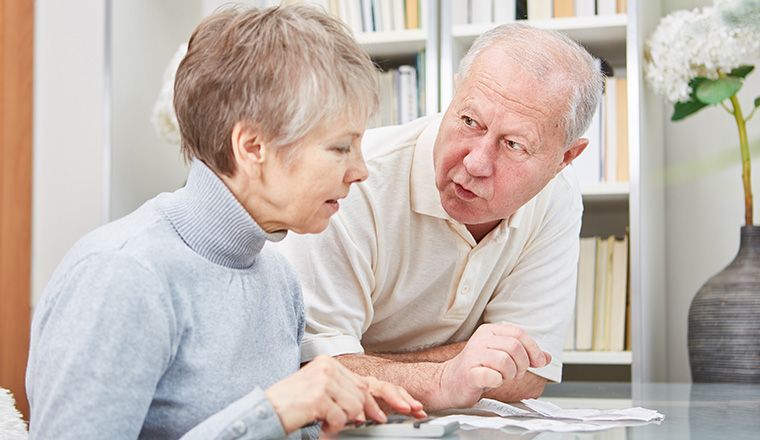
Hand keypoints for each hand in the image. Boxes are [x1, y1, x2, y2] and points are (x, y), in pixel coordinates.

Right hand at [265, 355, 421, 433]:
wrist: (264, 412)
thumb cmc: (291, 406)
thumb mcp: (320, 394)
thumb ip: (342, 394)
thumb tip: (366, 408)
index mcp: (328, 364)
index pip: (363, 382)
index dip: (383, 398)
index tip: (399, 410)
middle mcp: (327, 367)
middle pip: (362, 393)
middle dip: (370, 412)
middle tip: (375, 423)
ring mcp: (323, 380)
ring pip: (354, 407)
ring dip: (343, 421)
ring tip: (325, 422)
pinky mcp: (318, 395)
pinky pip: (340, 417)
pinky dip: (332, 426)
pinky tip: (320, 424)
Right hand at [437, 324, 550, 407]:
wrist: (450, 383)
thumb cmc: (477, 369)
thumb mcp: (502, 357)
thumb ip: (524, 355)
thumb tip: (547, 357)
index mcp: (489, 332)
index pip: (518, 333)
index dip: (533, 349)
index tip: (538, 362)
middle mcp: (481, 340)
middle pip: (515, 347)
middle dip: (522, 364)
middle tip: (516, 373)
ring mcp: (473, 356)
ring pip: (506, 361)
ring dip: (510, 374)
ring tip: (502, 377)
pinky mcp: (469, 373)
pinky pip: (493, 376)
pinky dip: (498, 382)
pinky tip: (492, 382)